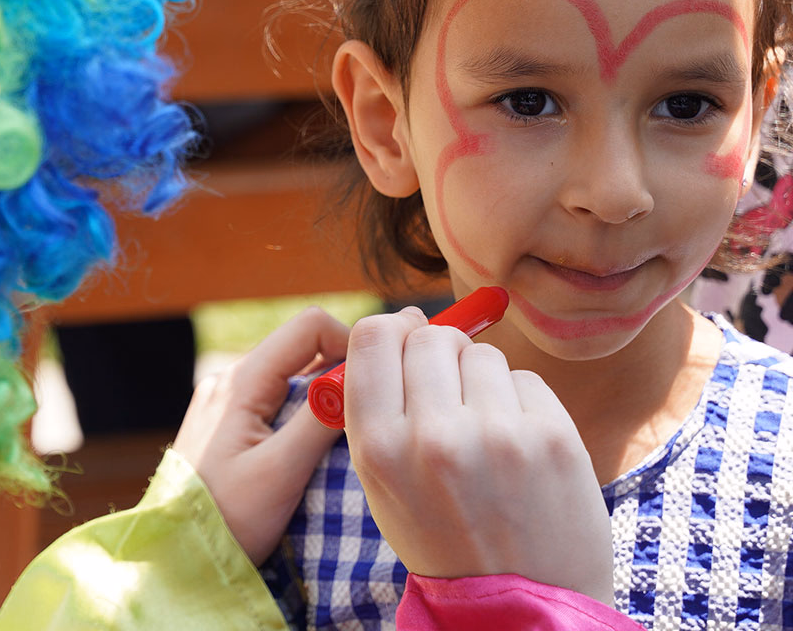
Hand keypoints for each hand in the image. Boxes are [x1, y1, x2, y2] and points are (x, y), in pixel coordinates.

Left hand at [172, 306, 349, 563]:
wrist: (178, 554)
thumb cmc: (227, 517)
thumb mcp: (280, 472)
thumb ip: (319, 421)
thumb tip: (358, 378)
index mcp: (242, 381)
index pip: (309, 326)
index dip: (350, 344)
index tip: (376, 385)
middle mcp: (230, 380)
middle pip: (302, 350)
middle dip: (341, 373)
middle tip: (372, 414)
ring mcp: (226, 401)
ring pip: (292, 378)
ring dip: (324, 399)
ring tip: (348, 439)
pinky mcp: (228, 425)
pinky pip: (276, 402)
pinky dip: (304, 416)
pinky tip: (317, 452)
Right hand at [343, 308, 612, 605]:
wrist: (523, 607)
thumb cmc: (446, 537)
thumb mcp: (383, 485)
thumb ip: (379, 407)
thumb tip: (405, 324)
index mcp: (380, 449)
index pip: (372, 337)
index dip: (391, 329)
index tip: (406, 336)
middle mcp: (434, 437)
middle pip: (430, 337)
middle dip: (440, 355)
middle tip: (452, 393)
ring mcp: (498, 436)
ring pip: (482, 354)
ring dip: (483, 380)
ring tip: (488, 433)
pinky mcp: (554, 438)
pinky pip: (527, 379)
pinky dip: (522, 402)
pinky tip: (520, 447)